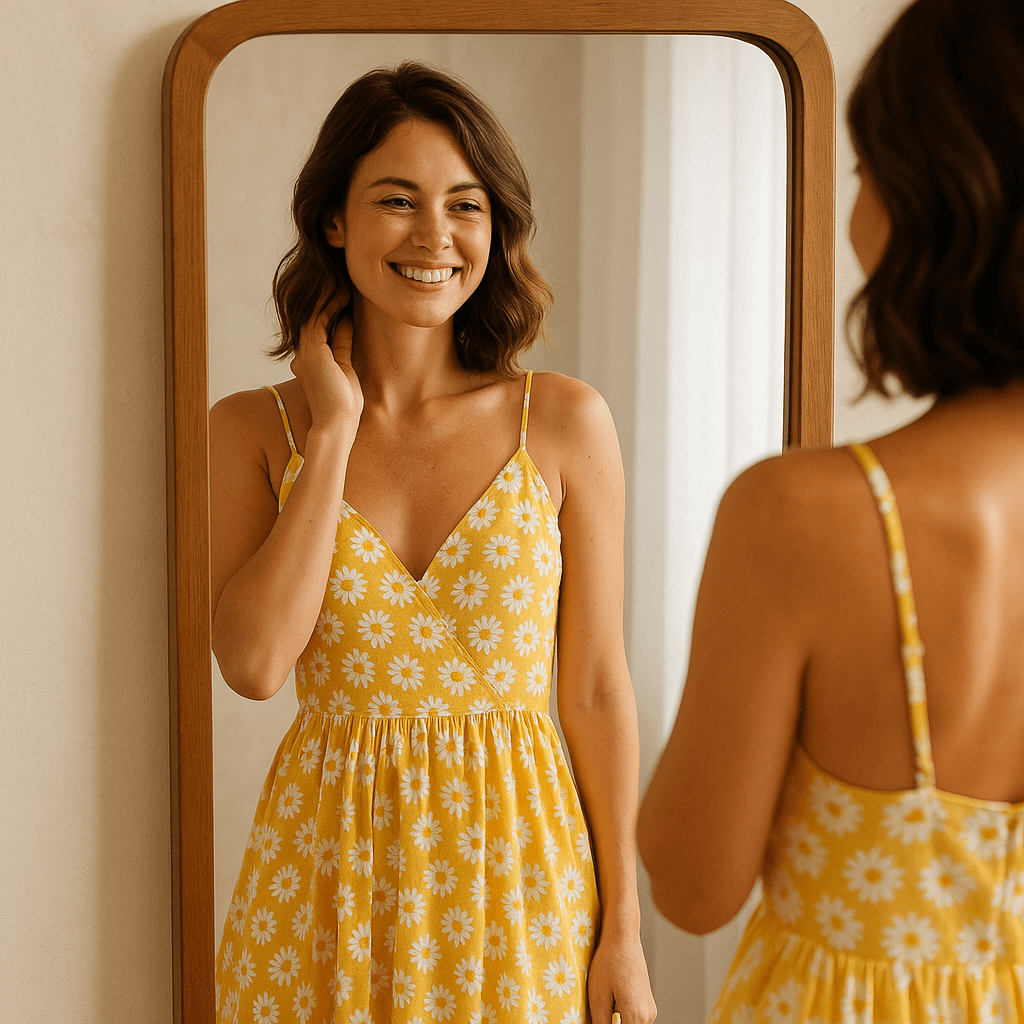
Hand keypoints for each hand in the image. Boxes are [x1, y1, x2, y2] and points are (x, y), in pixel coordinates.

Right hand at [289, 293, 362, 435]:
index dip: (330, 310)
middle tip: (340, 282)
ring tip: (341, 282)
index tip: (344, 296)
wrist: (337, 424)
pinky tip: (342, 295)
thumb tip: (346, 322)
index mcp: (310, 361)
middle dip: (326, 299)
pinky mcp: (313, 352)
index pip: (319, 328)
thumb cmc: (345, 405)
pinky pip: (319, 320)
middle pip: (312, 317)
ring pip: (313, 315)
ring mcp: (306, 352)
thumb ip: (343, 344)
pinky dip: (330, 306)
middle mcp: (303, 355)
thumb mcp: (346, 367)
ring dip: (327, 298)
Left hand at [588, 930, 656, 1023]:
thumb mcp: (598, 997)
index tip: (600, 1014)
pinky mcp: (647, 1003)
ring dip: (616, 1020)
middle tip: (602, 1005)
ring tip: (607, 999)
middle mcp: (648, 1017)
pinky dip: (622, 1013)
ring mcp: (650, 1010)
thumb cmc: (609, 962)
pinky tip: (613, 996)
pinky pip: (633, 1017)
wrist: (622, 939)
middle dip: (611, 1023)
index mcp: (636, 1017)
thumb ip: (601, 1022)